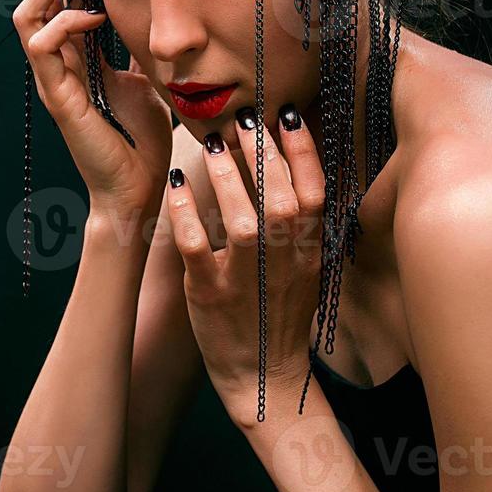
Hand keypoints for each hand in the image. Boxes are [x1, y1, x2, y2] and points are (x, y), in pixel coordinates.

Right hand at [13, 0, 174, 220]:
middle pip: (35, 1)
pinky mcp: (59, 98)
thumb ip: (136, 48)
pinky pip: (42, 48)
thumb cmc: (142, 139)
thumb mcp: (145, 77)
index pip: (58, 1)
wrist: (139, 188)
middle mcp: (59, 66)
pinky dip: (63, 24)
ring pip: (26, 18)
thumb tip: (150, 15)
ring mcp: (54, 81)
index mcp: (77, 59)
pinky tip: (92, 17)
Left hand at [165, 105, 327, 424]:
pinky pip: (196, 247)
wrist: (264, 377)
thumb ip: (303, 218)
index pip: (314, 193)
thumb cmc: (280, 311)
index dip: (304, 152)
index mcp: (310, 252)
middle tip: (246, 119)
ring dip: (229, 179)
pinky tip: (176, 182)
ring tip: (212, 143)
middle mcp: (283, 264)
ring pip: (243, 223)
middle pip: (283, 202)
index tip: (287, 114)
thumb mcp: (307, 265)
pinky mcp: (210, 294)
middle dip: (265, 155)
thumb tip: (294, 159)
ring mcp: (247, 281)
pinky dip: (185, 213)